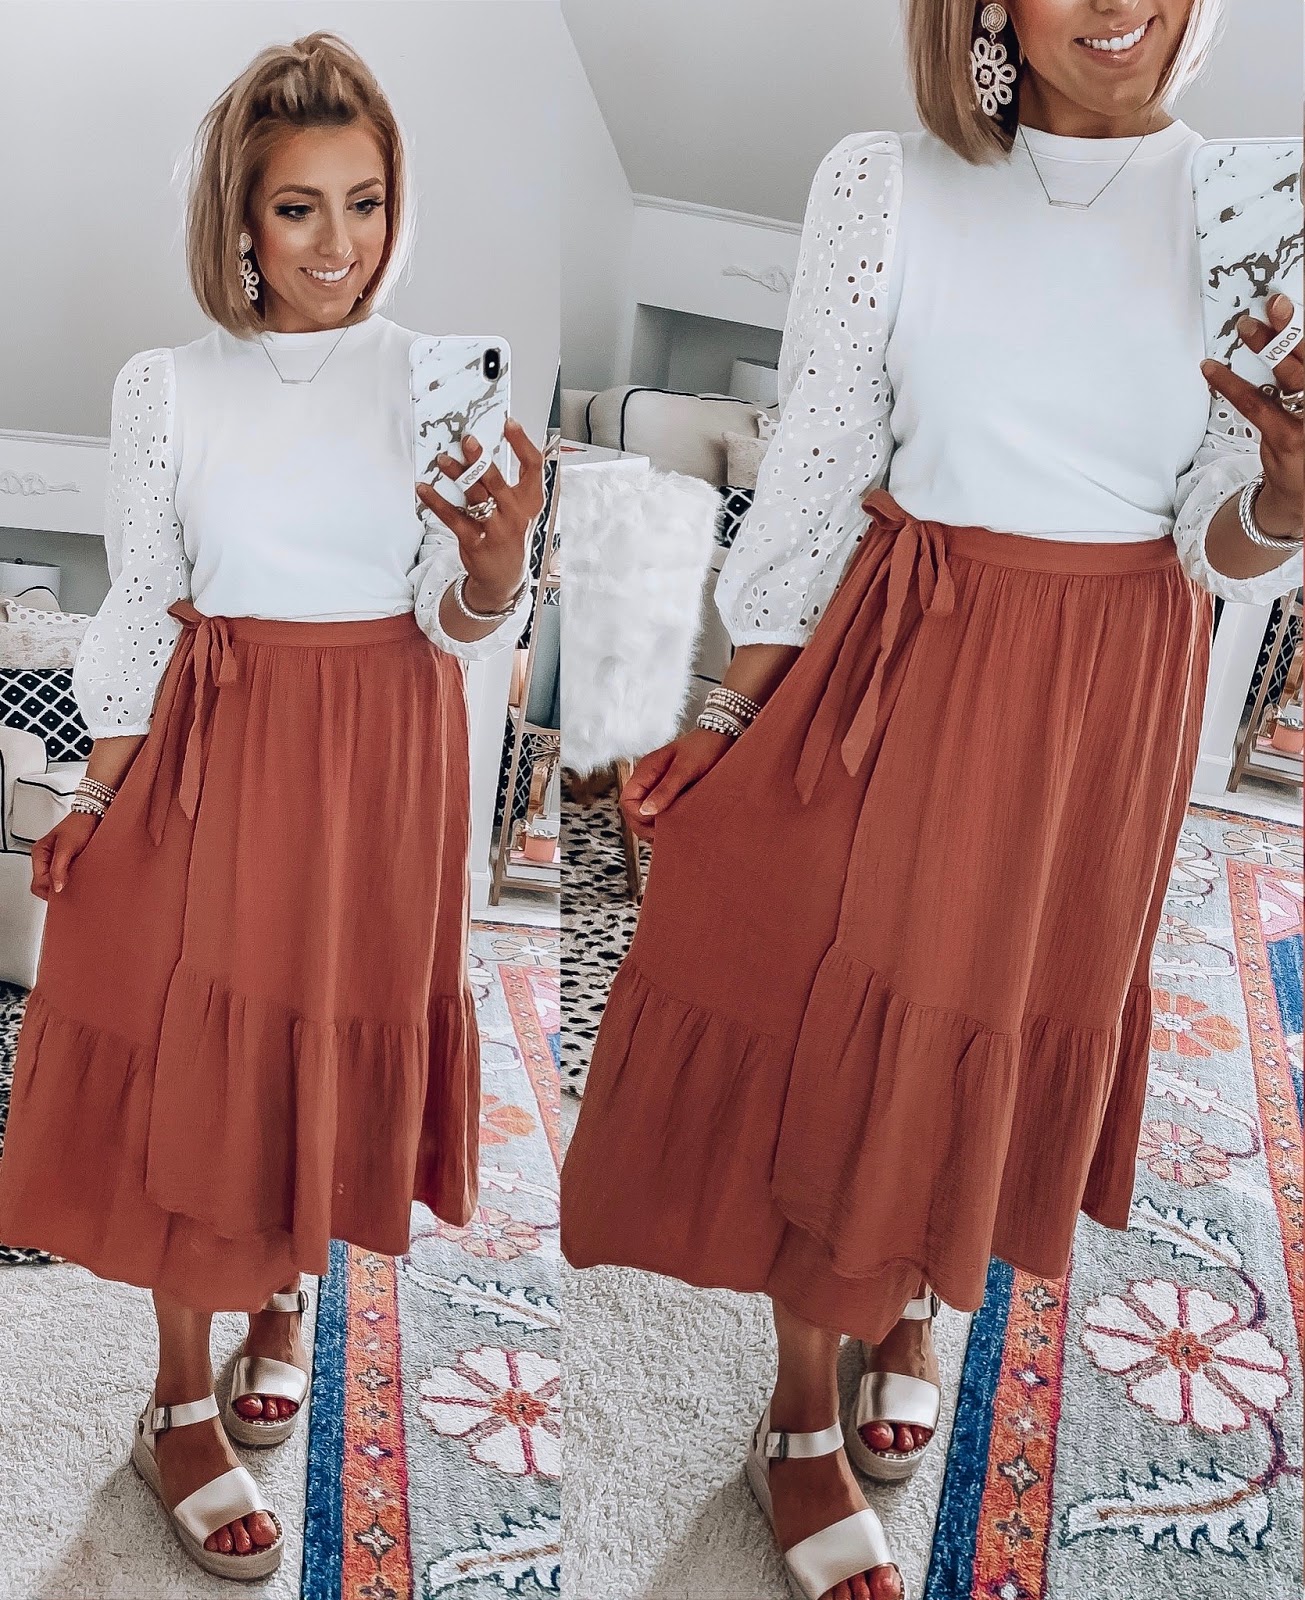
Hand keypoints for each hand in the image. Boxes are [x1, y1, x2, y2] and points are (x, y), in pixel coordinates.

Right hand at [30, 811, 100, 899]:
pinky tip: (82, 877)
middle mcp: (46, 858)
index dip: (51, 889)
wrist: (95, 815)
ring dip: (66, 884)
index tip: (65, 889)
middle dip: (57, 889)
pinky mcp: (68, 862)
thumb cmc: (80, 824)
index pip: (38, 883)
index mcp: (40, 853)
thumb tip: (56, 887)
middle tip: (72, 888)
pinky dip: (73, 880)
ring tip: (78, 880)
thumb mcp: (67, 846)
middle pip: (45, 885)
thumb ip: (59, 867)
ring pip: (56, 882)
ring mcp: (57, 861)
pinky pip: (66, 877)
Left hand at [415, 418, 545, 609]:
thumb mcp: (518, 509)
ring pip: (476, 497)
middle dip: (481, 459)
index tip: (508, 424)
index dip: (522, 443)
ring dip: (457, 476)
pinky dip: (436, 502)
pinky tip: (423, 489)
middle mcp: (515, 513)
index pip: (533, 466)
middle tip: (467, 441)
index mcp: (529, 501)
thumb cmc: (508, 534)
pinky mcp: (475, 541)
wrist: (504, 577)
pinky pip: (453, 518)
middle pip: (498, 480)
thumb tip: (479, 451)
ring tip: (443, 460)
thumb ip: (504, 483)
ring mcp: (496, 529)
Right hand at [619, 727, 734, 842]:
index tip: (658, 823)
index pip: (627, 800)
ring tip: (674, 834)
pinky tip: (680, 828)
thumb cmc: (706, 746)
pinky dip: (667, 823)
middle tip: (667, 835)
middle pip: (634, 811)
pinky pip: (662, 812)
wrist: (726, 736)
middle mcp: (650, 779)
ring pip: (647, 814)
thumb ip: (666, 789)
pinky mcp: (674, 793)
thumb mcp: (686, 768)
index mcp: (647, 770)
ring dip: (656, 827)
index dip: (638, 817)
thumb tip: (645, 810)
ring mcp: (660, 787)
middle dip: (645, 826)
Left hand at [1202, 291, 1303, 539]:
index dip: (1304, 333)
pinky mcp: (1288, 439)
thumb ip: (1300, 380)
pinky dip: (1231, 383)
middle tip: (1276, 303)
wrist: (1304, 500)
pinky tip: (1212, 368)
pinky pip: (1256, 404)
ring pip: (1292, 374)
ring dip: (1268, 346)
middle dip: (1294, 329)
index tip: (1293, 307)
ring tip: (1248, 324)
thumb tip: (1283, 341)